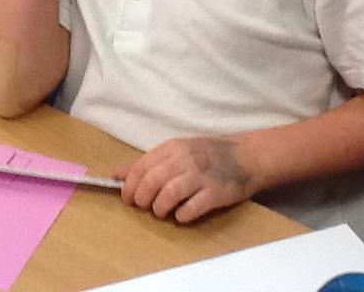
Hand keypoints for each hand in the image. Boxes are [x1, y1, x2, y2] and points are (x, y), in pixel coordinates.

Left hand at [116, 136, 253, 222]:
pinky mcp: (215, 193)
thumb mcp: (176, 152)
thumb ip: (148, 163)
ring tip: (161, 212)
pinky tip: (181, 215)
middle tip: (143, 206)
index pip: (141, 166)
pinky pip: (191, 208)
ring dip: (159, 208)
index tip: (127, 198)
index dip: (129, 186)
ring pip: (168, 194)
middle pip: (152, 181)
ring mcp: (201, 176)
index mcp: (173, 147)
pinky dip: (181, 216)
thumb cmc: (208, 155)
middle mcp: (185, 159)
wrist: (247, 157)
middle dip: (141, 198)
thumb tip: (117, 174)